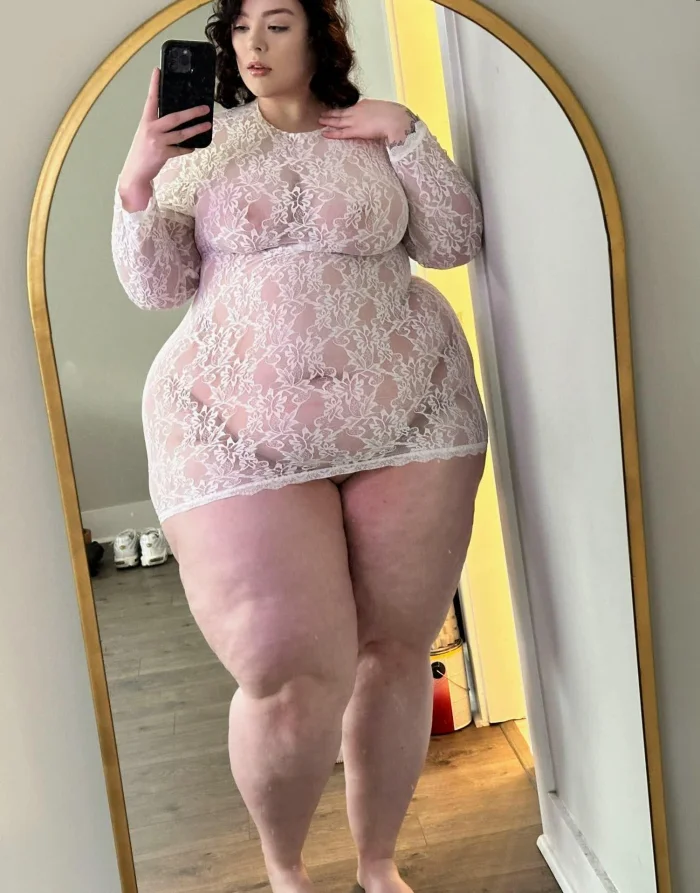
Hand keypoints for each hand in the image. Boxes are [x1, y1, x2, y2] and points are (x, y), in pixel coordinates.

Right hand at [118, 68, 211, 209]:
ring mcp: (157, 141)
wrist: (134, 174)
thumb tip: (176, 122)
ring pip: (181, 133)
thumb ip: (158, 127)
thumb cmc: (142, 153)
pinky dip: (187, 148)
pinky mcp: (163, 154)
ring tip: (207, 125)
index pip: (151, 99)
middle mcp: (151, 129)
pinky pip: (180, 149)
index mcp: (145, 121)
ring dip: (196, 129)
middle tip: (205, 108)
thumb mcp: (146, 135)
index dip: (154, 84)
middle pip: (175, 117)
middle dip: (191, 112)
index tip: (157, 70)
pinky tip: (193, 147)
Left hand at [319, 99, 414, 143]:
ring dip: (328, 121)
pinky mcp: (355, 131)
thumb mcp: (385, 110)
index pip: (351, 107)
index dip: (343, 110)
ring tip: (320, 121)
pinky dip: (332, 133)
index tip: (337, 110)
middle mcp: (357, 111)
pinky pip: (340, 132)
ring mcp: (355, 120)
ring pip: (338, 121)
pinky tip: (324, 133)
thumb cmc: (395, 116)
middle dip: (331, 113)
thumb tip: (380, 117)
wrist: (395, 120)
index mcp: (365, 104)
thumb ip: (379, 114)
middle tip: (321, 113)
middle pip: (341, 112)